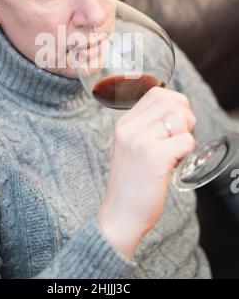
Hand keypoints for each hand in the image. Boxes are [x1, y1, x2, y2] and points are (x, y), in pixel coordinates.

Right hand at [97, 86, 195, 258]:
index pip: (156, 93)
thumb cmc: (131, 182)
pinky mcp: (154, 157)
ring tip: (176, 150)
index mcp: (123, 123)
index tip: (178, 121)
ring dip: (186, 134)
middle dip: (186, 115)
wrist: (120, 215)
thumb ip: (145, 127)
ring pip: (180, 118)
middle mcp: (129, 128)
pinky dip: (187, 150)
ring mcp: (140, 142)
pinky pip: (185, 140)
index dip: (176, 102)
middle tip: (182, 135)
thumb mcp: (129, 147)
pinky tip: (175, 162)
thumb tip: (177, 110)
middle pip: (170, 101)